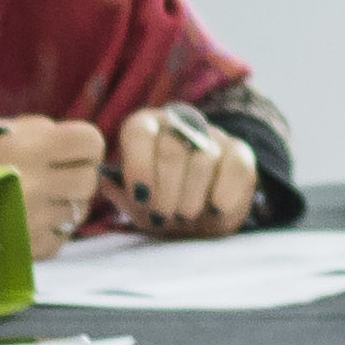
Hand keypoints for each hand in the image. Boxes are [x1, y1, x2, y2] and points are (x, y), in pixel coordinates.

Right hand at [0, 115, 112, 254]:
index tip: (69, 150)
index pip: (92, 141)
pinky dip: (53, 229)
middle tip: (54, 176)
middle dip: (77, 174)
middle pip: (90, 178)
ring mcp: (39, 221)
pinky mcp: (35, 250)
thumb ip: (33, 130)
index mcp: (28, 148)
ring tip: (39, 199)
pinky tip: (30, 221)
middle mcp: (39, 184)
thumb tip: (66, 138)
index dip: (84, 145)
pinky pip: (63, 235)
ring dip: (66, 203)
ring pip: (80, 209)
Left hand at [109, 103, 260, 238]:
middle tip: (162, 215)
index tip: (141, 196)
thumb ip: (121, 193)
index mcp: (146, 127)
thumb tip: (104, 180)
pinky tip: (215, 208)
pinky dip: (224, 192)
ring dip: (191, 196)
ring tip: (185, 215)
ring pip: (203, 159)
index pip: (138, 131)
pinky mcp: (240, 152)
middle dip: (165, 190)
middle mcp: (179, 124)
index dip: (139, 165)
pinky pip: (235, 166)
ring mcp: (212, 136)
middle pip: (171, 149)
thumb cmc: (162, 207)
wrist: (202, 220)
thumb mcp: (137, 205)